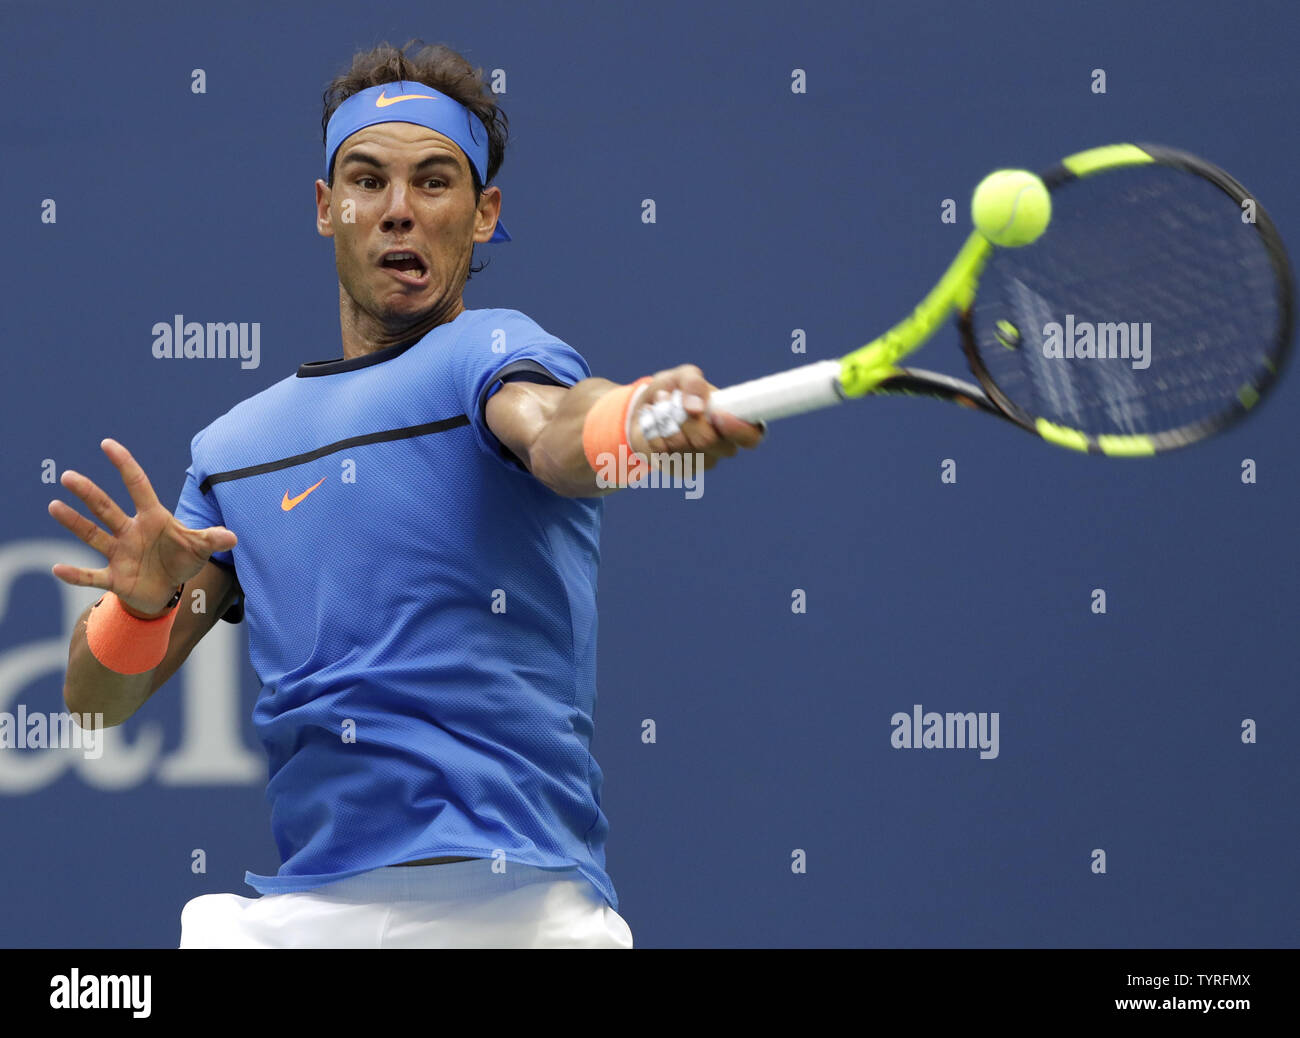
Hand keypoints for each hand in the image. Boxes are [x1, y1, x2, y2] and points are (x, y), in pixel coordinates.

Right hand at [47, 438, 236, 617]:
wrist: (166, 591)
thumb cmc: (181, 560)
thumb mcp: (200, 548)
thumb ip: (212, 539)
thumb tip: (232, 537)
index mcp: (152, 518)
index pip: (137, 485)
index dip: (125, 465)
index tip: (107, 444)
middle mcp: (130, 532)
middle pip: (106, 508)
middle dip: (89, 493)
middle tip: (68, 476)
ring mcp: (119, 554)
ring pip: (93, 535)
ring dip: (74, 523)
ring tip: (54, 505)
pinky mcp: (114, 578)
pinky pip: (91, 576)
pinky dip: (76, 575)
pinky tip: (58, 569)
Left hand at [628, 364, 764, 469]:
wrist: (646, 410)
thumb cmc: (672, 391)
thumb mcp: (681, 376)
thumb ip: (692, 382)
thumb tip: (696, 407)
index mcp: (735, 420)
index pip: (752, 436)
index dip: (738, 429)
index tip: (716, 414)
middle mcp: (724, 445)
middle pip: (708, 441)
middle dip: (684, 419)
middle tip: (669, 399)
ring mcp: (704, 461)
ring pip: (683, 449)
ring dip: (665, 424)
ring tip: (659, 409)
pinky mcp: (683, 470)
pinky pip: (666, 456)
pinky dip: (655, 437)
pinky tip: (655, 428)